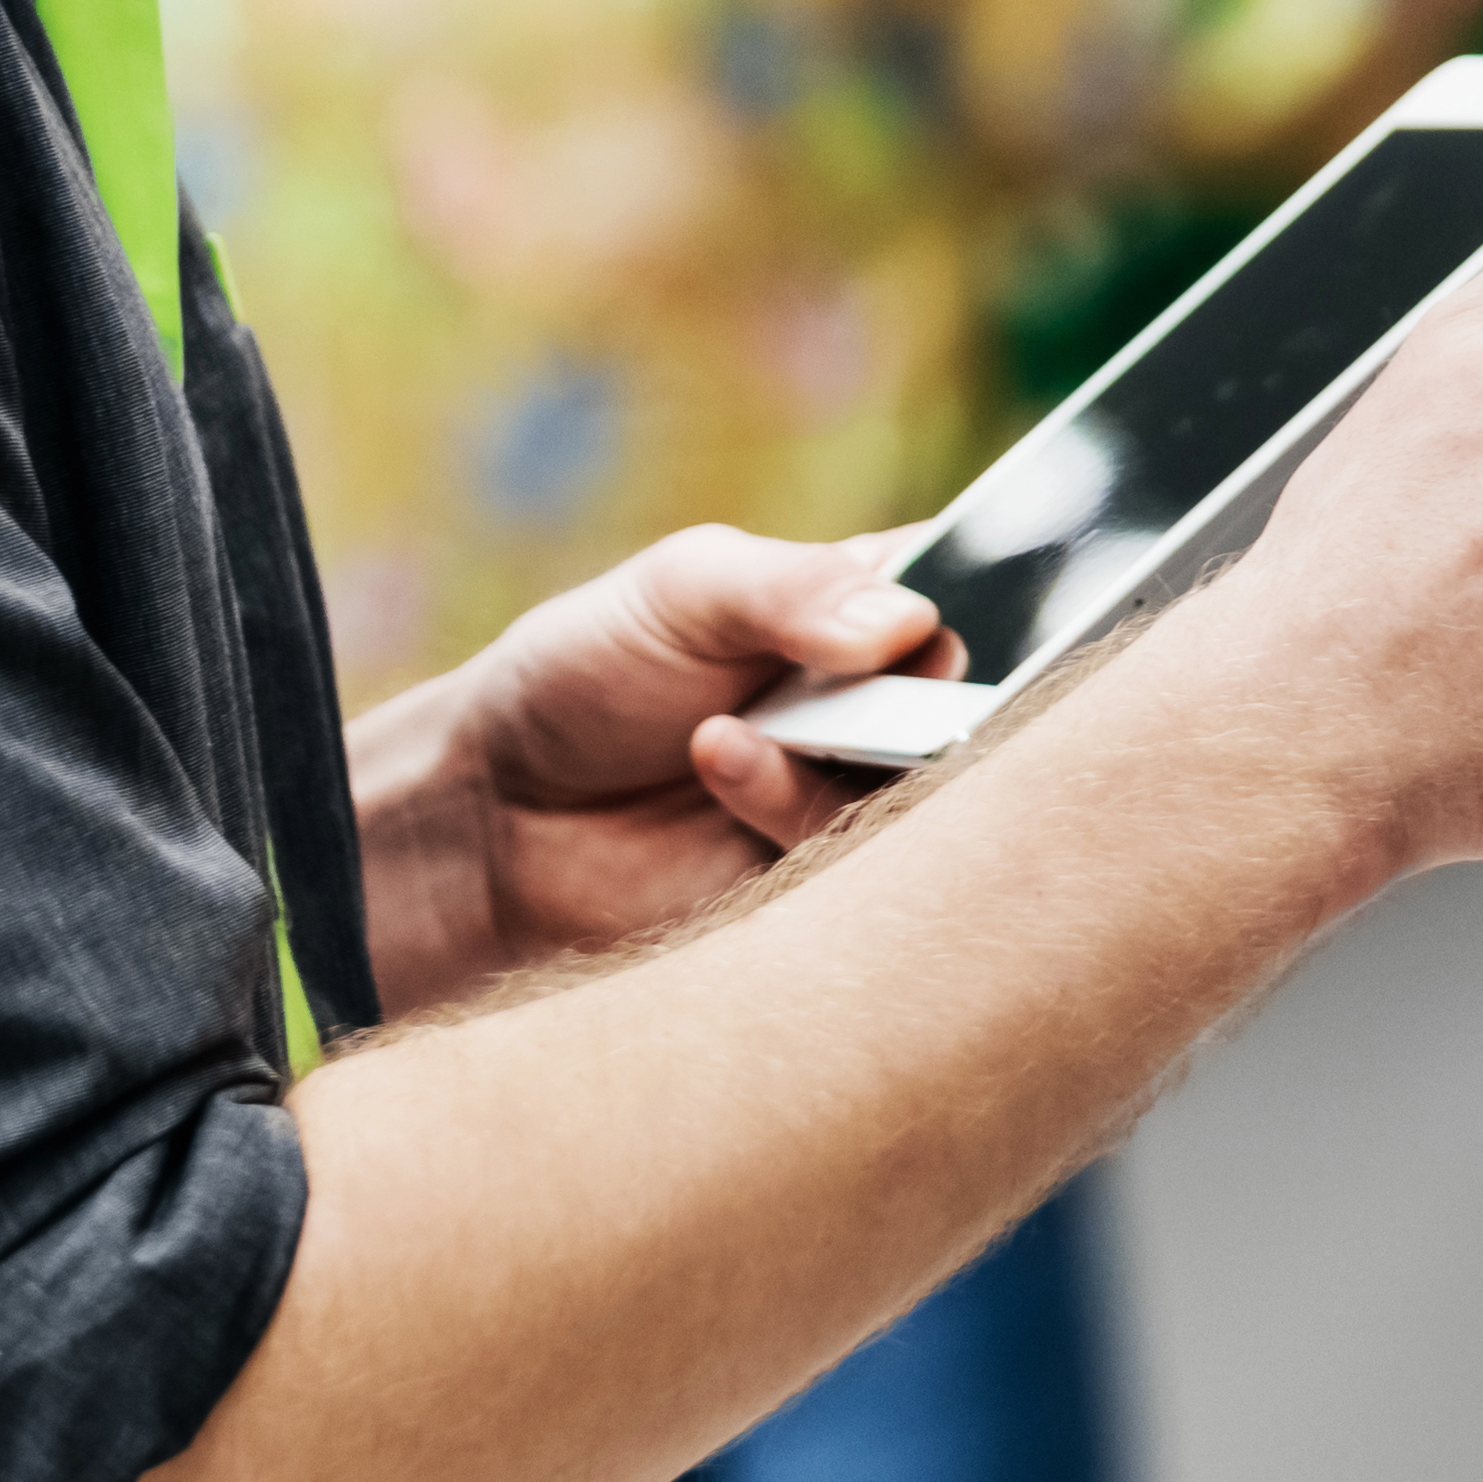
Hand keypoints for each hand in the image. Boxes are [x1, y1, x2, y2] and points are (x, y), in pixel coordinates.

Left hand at [362, 531, 956, 1008]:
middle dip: (936, 700)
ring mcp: (859, 802)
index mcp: (867, 617)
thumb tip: (906, 622)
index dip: (990, 602)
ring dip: (846, 759)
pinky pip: (870, 868)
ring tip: (728, 733)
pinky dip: (797, 811)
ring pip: (935, 792)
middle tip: (884, 691)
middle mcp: (883, 712)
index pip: (979, 596)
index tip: (941, 611)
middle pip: (985, 705)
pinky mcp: (827, 891)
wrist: (492, 817)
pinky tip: (717, 766)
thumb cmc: (584, 676)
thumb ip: (794, 590)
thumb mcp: (684, 591)